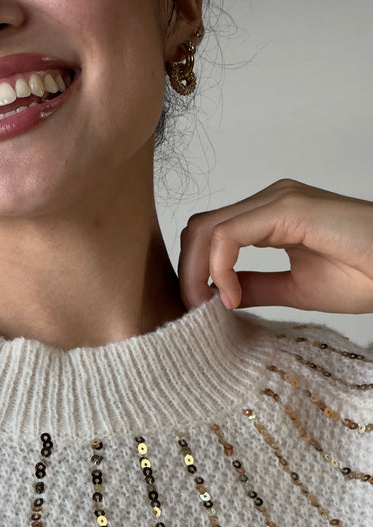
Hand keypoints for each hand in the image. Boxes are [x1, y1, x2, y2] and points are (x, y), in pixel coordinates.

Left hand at [177, 179, 372, 313]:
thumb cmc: (367, 276)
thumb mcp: (296, 289)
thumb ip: (257, 287)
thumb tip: (220, 296)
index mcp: (271, 216)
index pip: (210, 235)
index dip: (194, 273)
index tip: (199, 312)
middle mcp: (271, 200)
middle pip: (200, 228)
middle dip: (186, 273)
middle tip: (193, 312)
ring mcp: (279, 199)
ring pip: (207, 228)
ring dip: (195, 272)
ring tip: (206, 307)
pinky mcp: (289, 207)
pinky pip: (229, 234)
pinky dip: (219, 267)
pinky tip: (231, 297)